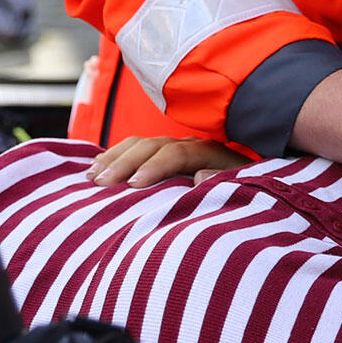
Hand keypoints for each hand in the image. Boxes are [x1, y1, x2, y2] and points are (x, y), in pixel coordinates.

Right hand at [88, 137, 251, 186]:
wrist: (249, 192)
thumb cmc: (243, 197)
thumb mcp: (240, 192)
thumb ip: (222, 185)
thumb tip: (201, 176)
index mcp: (208, 153)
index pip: (175, 153)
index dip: (154, 167)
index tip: (134, 185)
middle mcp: (188, 146)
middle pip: (151, 145)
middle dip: (124, 162)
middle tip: (101, 183)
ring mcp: (173, 149)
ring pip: (138, 145)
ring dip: (113, 158)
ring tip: (92, 177)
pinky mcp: (163, 158)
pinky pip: (134, 151)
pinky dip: (113, 158)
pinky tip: (96, 169)